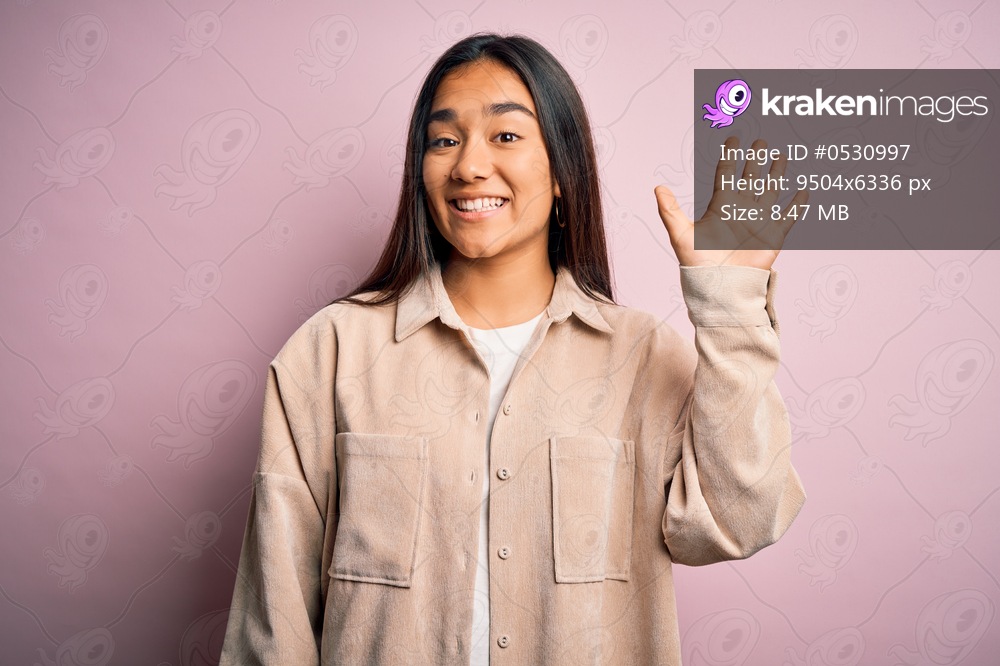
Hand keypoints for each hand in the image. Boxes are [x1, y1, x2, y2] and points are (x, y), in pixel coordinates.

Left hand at [655, 136, 807, 269]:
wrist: (720, 288)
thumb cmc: (698, 265)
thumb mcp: (681, 235)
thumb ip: (670, 210)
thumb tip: (658, 187)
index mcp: (720, 206)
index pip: (726, 174)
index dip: (729, 156)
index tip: (733, 137)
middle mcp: (741, 209)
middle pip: (751, 177)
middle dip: (756, 159)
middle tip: (762, 141)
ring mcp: (758, 221)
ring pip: (770, 190)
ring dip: (776, 174)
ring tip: (781, 156)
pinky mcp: (773, 235)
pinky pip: (788, 216)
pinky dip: (796, 205)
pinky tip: (803, 191)